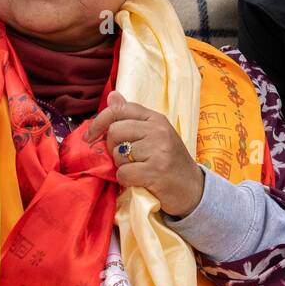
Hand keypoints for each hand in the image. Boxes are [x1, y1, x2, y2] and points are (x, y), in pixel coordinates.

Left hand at [86, 91, 204, 217]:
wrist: (194, 190)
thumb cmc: (170, 162)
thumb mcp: (155, 135)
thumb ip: (132, 117)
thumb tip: (112, 95)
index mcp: (156, 119)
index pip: (120, 109)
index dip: (100, 121)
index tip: (90, 136)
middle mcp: (158, 130)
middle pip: (115, 131)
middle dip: (111, 148)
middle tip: (123, 158)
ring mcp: (158, 150)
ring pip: (117, 154)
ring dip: (121, 166)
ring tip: (137, 170)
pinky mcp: (156, 171)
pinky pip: (123, 173)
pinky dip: (126, 180)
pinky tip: (138, 181)